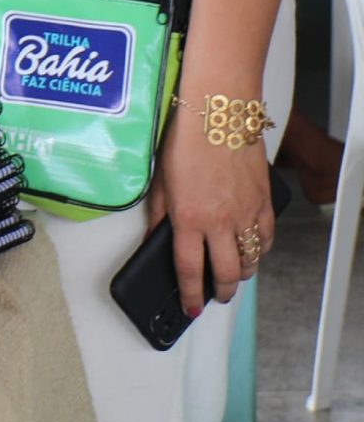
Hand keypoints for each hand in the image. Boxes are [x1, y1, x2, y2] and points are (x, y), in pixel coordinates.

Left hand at [145, 112, 274, 314]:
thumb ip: (158, 214)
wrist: (219, 114)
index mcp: (188, 218)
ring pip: (250, 259)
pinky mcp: (263, 202)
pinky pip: (267, 237)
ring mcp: (245, 213)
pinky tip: (253, 251)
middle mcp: (219, 221)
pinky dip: (261, 250)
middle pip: (224, 273)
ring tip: (231, 276)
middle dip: (219, 292)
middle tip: (214, 297)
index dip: (190, 294)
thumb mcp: (160, 180)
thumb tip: (153, 237)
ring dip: (240, 272)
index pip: (189, 269)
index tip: (190, 307)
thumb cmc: (185, 139)